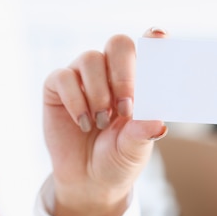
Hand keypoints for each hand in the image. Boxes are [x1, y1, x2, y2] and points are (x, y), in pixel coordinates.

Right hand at [43, 28, 167, 215]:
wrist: (89, 180)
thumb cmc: (119, 158)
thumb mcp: (135, 149)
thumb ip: (143, 133)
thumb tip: (158, 123)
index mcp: (139, 81)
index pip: (148, 49)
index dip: (154, 38)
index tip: (158, 36)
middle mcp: (112, 72)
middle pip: (118, 44)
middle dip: (123, 72)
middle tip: (126, 106)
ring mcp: (84, 77)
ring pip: (91, 59)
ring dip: (99, 93)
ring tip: (103, 122)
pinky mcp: (57, 87)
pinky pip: (64, 77)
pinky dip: (75, 101)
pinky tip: (83, 123)